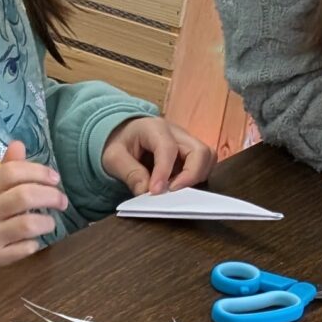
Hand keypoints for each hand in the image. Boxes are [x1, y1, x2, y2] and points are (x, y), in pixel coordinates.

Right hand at [0, 140, 65, 269]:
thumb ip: (6, 168)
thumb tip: (19, 144)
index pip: (11, 172)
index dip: (38, 172)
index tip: (54, 178)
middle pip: (24, 196)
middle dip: (51, 196)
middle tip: (62, 201)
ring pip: (27, 225)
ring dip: (46, 222)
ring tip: (49, 222)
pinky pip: (24, 249)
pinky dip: (34, 244)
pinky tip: (33, 240)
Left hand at [101, 115, 215, 195]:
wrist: (124, 136)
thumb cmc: (119, 144)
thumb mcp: (113, 157)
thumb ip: (129, 173)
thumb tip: (145, 192)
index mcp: (154, 128)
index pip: (168, 148)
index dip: (164, 172)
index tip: (156, 192)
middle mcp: (177, 133)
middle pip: (200, 151)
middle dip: (191, 175)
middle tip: (172, 193)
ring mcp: (187, 143)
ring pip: (208, 158)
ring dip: (196, 177)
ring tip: (174, 190)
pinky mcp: (190, 154)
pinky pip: (203, 165)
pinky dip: (195, 178)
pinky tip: (176, 187)